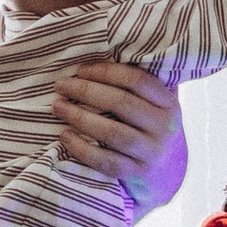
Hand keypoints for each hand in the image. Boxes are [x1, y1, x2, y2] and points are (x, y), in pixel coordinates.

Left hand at [51, 60, 187, 212]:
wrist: (169, 174)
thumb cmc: (152, 129)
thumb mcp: (158, 105)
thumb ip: (143, 85)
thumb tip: (109, 53)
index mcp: (168, 103)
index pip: (137, 80)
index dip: (106, 72)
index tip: (80, 70)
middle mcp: (163, 127)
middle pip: (121, 103)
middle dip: (86, 91)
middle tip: (61, 86)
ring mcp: (151, 152)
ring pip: (113, 132)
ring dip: (80, 117)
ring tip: (57, 107)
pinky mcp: (137, 174)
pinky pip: (106, 161)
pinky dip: (82, 149)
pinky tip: (65, 136)